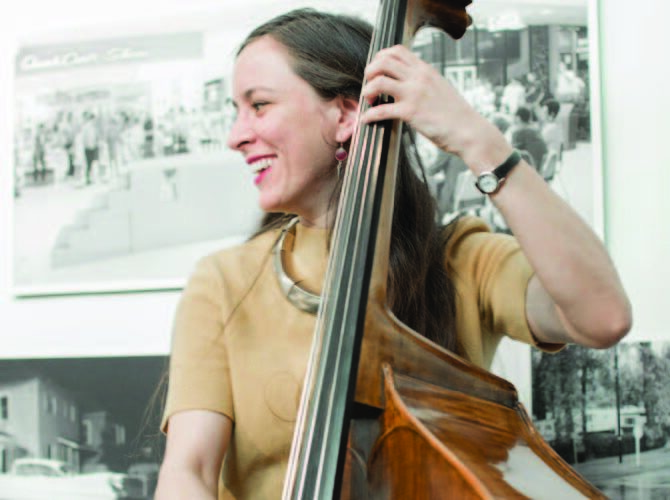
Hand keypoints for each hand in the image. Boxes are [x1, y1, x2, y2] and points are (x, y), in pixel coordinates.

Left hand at [360, 45, 509, 171]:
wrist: (469, 131)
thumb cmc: (455, 115)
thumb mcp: (440, 88)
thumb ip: (424, 81)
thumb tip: (407, 82)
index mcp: (425, 70)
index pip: (397, 50)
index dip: (380, 58)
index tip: (377, 71)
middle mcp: (419, 77)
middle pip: (383, 61)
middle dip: (370, 72)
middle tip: (370, 85)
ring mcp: (414, 94)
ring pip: (379, 81)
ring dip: (368, 90)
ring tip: (369, 101)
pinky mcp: (411, 112)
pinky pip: (381, 110)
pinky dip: (369, 115)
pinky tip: (366, 120)